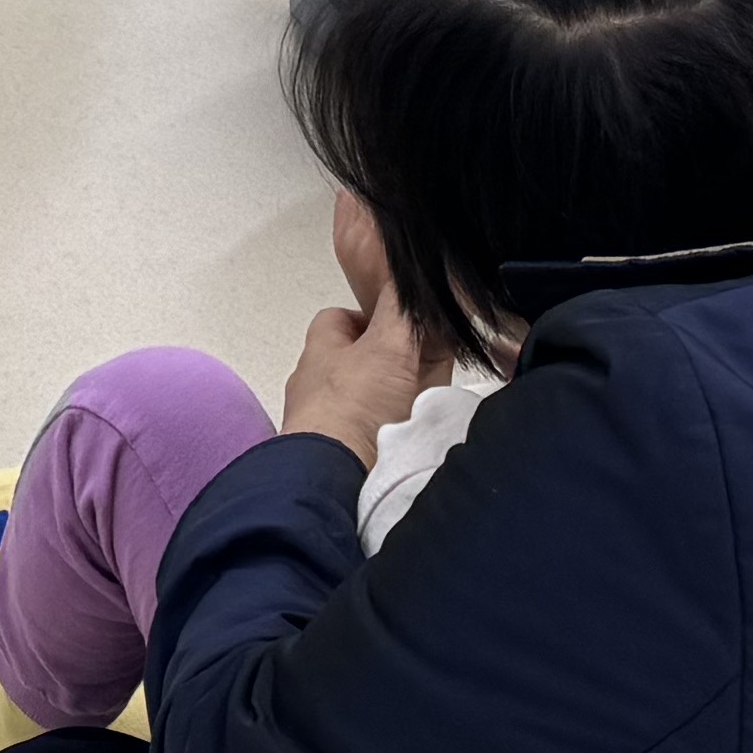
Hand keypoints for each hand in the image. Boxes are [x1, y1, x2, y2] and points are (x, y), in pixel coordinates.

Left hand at [282, 295, 442, 464]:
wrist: (338, 480)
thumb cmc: (356, 404)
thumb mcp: (386, 345)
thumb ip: (401, 308)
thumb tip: (407, 271)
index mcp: (320, 349)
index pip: (343, 319)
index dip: (377, 316)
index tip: (410, 323)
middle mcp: (319, 384)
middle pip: (364, 360)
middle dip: (398, 358)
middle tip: (433, 362)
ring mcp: (329, 422)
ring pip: (372, 398)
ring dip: (401, 396)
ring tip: (433, 399)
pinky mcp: (344, 456)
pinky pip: (376, 432)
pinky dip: (398, 428)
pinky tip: (419, 431)